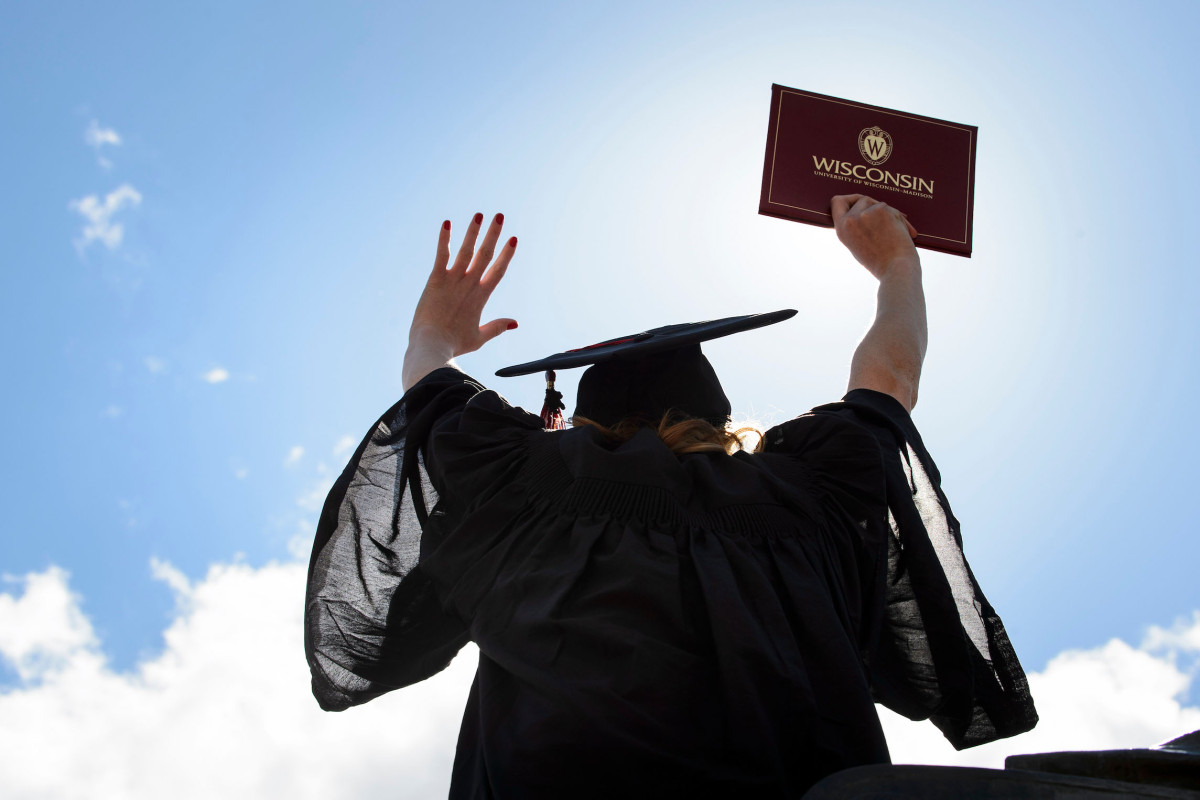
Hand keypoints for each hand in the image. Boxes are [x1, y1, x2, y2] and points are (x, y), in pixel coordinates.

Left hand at [402, 212, 516, 389]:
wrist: (432, 345)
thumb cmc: (454, 344)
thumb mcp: (479, 337)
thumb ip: (497, 327)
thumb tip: (515, 322)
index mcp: (481, 297)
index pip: (498, 270)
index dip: (507, 254)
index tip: (513, 239)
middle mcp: (470, 284)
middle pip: (485, 254)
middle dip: (493, 234)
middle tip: (500, 216)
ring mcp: (453, 280)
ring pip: (467, 250)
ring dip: (473, 231)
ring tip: (480, 214)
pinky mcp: (436, 279)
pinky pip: (441, 254)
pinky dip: (445, 238)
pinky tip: (447, 223)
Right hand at [830, 194, 918, 280]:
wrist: (896, 269)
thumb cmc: (881, 262)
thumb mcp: (858, 244)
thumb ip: (856, 226)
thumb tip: (865, 207)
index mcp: (841, 230)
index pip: (837, 202)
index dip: (849, 199)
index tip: (859, 203)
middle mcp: (850, 220)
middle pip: (861, 199)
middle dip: (874, 205)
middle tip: (885, 218)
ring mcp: (864, 214)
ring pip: (878, 203)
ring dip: (888, 213)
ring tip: (894, 233)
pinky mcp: (880, 210)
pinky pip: (892, 208)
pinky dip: (900, 218)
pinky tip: (904, 233)